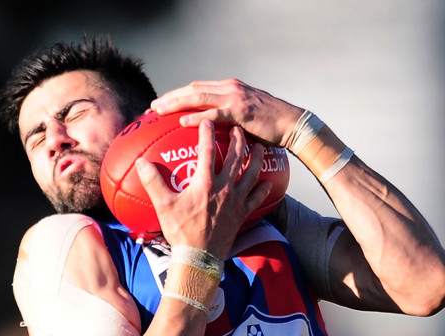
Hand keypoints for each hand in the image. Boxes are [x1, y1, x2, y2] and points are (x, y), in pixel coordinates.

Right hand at [135, 120, 270, 258]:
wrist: (200, 257)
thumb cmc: (181, 231)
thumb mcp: (163, 205)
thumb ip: (152, 181)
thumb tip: (140, 162)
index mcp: (205, 182)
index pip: (207, 149)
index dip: (207, 131)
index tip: (206, 120)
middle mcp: (224, 188)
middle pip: (236, 156)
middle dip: (238, 138)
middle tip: (239, 127)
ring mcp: (236, 201)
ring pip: (251, 174)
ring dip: (256, 159)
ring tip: (259, 148)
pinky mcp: (242, 215)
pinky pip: (256, 199)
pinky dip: (262, 190)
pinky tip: (267, 183)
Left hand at [150, 78, 303, 148]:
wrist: (292, 125)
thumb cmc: (270, 128)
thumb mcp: (245, 120)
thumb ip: (229, 122)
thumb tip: (214, 137)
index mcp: (229, 89)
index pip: (198, 88)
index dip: (178, 95)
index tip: (161, 104)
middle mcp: (229, 88)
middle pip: (193, 89)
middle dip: (171, 97)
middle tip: (152, 107)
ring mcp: (234, 97)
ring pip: (198, 96)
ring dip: (177, 103)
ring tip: (159, 111)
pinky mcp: (240, 111)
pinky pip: (214, 114)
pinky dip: (197, 118)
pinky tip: (183, 123)